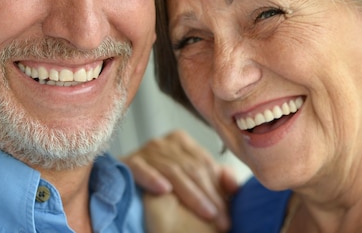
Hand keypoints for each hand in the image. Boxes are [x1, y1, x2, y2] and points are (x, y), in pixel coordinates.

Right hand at [122, 130, 237, 231]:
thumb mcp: (193, 182)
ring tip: (206, 213)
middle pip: (191, 168)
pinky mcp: (128, 161)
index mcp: (180, 141)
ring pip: (173, 171)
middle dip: (208, 196)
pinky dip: (152, 178)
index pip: (204, 163)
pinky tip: (164, 190)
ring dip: (191, 194)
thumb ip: (215, 180)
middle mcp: (162, 142)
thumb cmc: (165, 186)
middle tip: (221, 219)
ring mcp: (145, 150)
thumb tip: (234, 183)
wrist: (127, 187)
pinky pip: (141, 169)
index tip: (228, 214)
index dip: (218, 189)